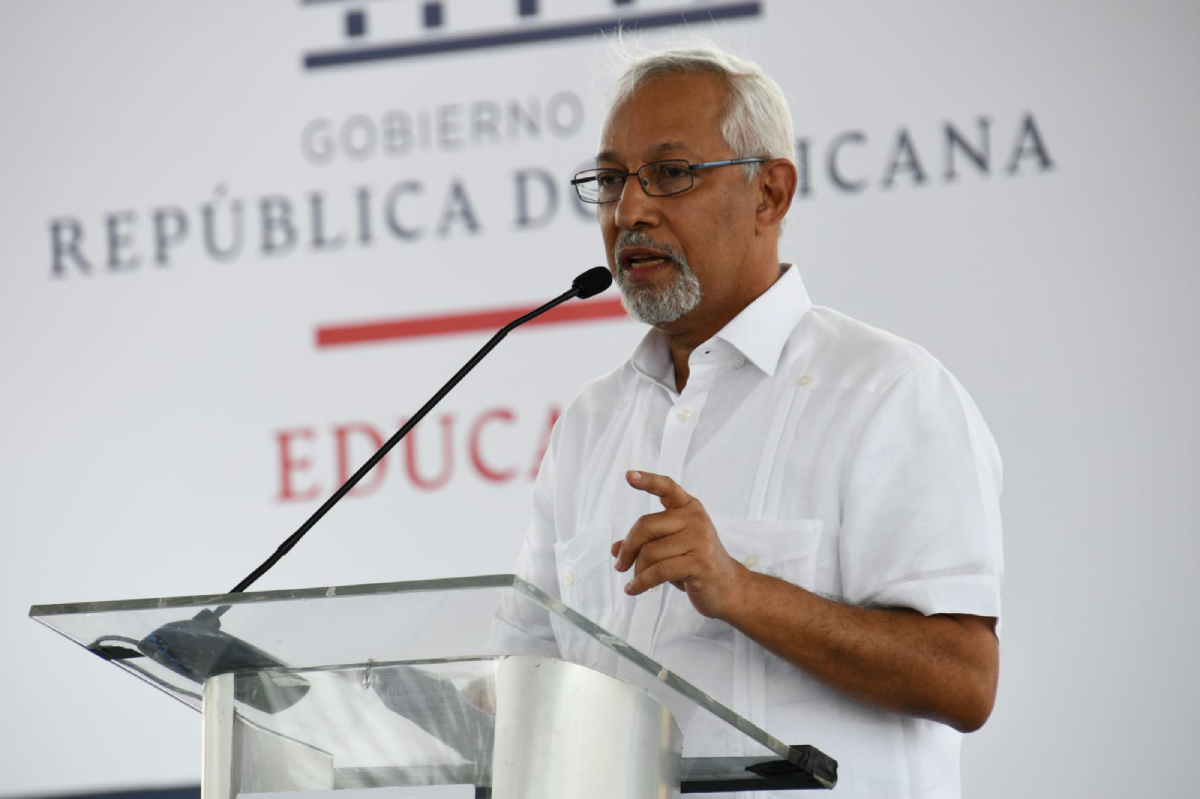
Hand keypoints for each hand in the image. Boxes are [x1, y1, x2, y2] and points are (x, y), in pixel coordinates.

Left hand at [611, 470, 746, 619]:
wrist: (729, 588)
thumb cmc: (696, 564)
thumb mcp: (671, 548)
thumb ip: (646, 543)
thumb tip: (615, 549)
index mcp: (689, 508)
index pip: (667, 487)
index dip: (647, 480)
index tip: (628, 476)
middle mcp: (695, 519)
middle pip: (646, 526)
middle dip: (628, 548)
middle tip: (620, 565)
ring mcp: (700, 540)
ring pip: (650, 552)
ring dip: (637, 570)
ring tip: (636, 580)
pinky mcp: (700, 562)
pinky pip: (659, 571)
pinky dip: (641, 582)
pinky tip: (633, 589)